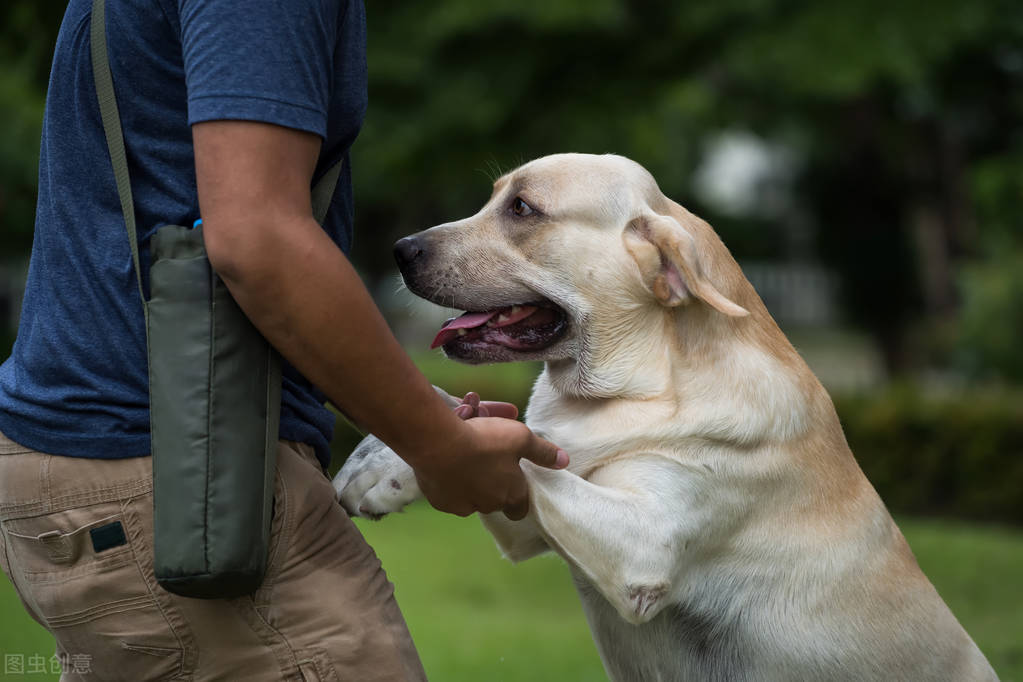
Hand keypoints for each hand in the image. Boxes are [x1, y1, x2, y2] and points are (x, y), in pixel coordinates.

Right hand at [411, 396, 567, 520]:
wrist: (438, 445)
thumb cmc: (484, 441)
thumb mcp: (520, 438)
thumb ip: (543, 452)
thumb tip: (564, 461)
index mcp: (510, 494)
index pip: (520, 509)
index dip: (520, 496)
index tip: (515, 481)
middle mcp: (487, 505)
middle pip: (495, 498)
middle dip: (493, 480)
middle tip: (487, 456)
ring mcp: (462, 505)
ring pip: (471, 494)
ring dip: (471, 478)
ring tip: (466, 454)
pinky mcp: (440, 501)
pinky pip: (449, 490)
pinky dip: (450, 477)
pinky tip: (448, 460)